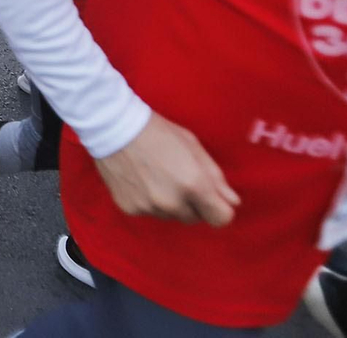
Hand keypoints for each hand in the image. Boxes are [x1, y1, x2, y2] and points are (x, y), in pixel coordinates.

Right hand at [94, 111, 240, 225]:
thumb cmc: (157, 131)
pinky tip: (141, 180)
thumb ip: (215, 176)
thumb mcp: (192, 145)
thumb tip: (232, 201)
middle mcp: (173, 202)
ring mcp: (150, 208)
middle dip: (194, 204)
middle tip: (180, 178)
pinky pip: (150, 212)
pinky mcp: (131, 209)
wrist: (113, 127)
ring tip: (157, 176)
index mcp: (194, 184)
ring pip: (172, 216)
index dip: (220, 208)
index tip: (213, 198)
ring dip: (171, 203)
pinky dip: (150, 201)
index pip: (221, 218)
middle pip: (195, 218)